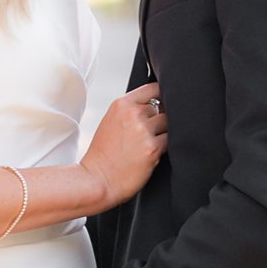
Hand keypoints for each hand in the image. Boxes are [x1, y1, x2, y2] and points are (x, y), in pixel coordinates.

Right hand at [79, 83, 166, 208]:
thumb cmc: (103, 155)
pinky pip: (170, 141)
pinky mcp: (152, 148)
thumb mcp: (111, 122)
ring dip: (164, 133)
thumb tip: (155, 107)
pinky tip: (152, 154)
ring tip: (149, 145)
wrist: (96, 179)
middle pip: (164, 107)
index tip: (161, 106)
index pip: (153, 88)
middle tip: (149, 134)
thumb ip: (131, 111)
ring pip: (169, 123)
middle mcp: (133, 114)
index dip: (161, 96)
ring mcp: (143, 130)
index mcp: (122, 104)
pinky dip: (165, 147)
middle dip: (161, 120)